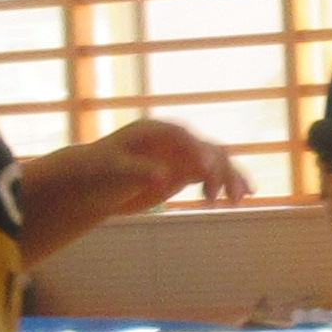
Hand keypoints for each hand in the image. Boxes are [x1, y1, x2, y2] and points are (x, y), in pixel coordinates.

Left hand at [88, 119, 249, 210]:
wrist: (92, 185)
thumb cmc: (98, 173)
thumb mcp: (115, 171)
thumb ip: (139, 172)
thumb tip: (163, 177)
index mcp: (156, 132)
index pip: (183, 138)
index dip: (196, 150)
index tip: (206, 168)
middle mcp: (175, 141)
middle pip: (205, 149)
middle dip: (219, 170)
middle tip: (225, 196)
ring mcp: (182, 156)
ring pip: (215, 162)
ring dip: (229, 178)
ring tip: (239, 199)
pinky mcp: (184, 172)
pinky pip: (211, 176)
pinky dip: (225, 185)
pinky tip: (238, 198)